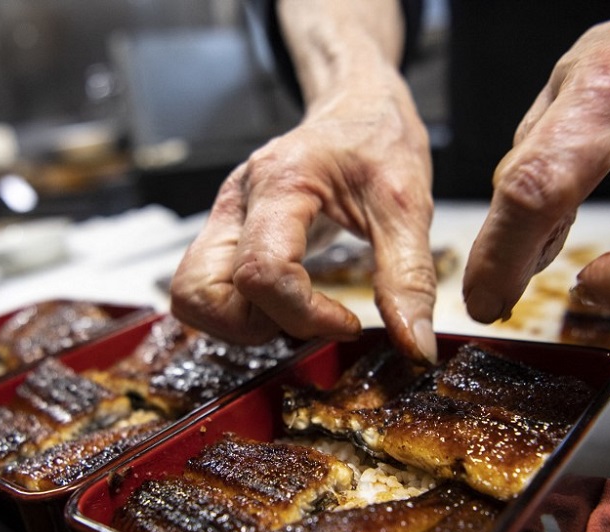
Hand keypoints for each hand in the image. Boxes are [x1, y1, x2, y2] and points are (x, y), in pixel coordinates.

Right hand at [169, 78, 436, 361]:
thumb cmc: (379, 140)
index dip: (304, 315)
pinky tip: (289, 302)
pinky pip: (209, 289)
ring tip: (298, 311)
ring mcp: (226, 218)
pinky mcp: (229, 234)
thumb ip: (409, 279)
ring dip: (241, 323)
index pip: (261, 272)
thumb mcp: (409, 207)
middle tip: (311, 318)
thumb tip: (415, 346)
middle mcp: (239, 201)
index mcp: (281, 183)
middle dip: (256, 325)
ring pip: (193, 296)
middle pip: (202, 292)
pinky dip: (241, 312)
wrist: (360, 107)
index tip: (348, 323)